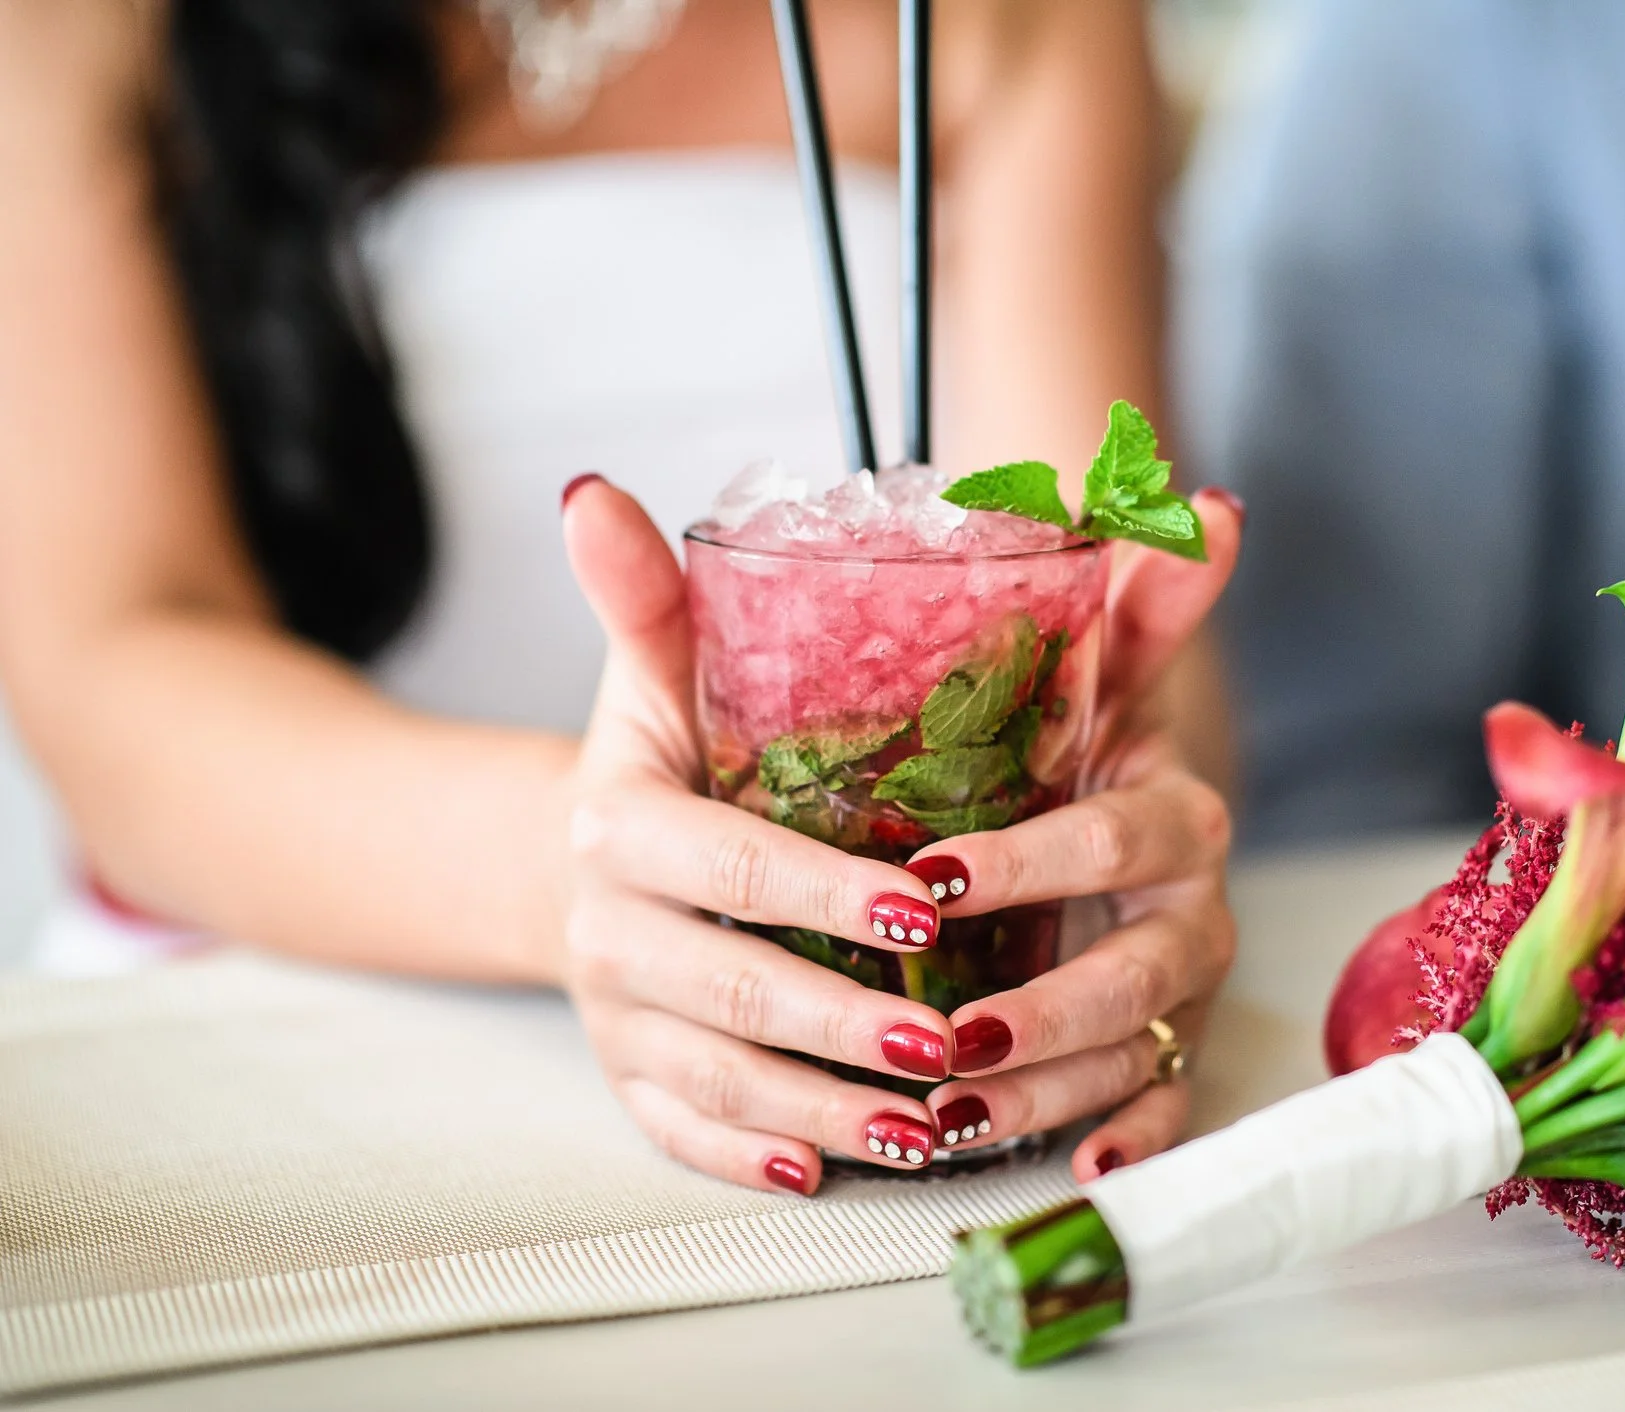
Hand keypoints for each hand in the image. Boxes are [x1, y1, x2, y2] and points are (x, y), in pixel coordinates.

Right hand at [557, 476, 975, 1191]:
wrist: (581, 853)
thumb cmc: (661, 755)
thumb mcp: (657, 669)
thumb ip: (647, 594)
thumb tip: (591, 493)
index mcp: (619, 824)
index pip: (732, 862)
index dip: (824, 890)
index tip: (926, 907)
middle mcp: (605, 929)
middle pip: (733, 988)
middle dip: (845, 1022)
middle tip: (953, 1041)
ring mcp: (616, 1016)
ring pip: (720, 1080)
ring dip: (826, 1108)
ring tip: (929, 1124)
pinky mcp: (629, 1079)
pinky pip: (686, 1134)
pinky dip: (755, 1158)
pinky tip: (830, 1171)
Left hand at [914, 489, 1245, 1180]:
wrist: (1069, 808)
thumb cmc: (1059, 737)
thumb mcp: (1081, 660)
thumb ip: (1129, 591)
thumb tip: (1212, 502)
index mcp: (1168, 803)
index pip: (1115, 833)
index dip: (1033, 862)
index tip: (932, 882)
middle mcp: (1188, 898)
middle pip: (1139, 966)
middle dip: (1042, 1010)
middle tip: (942, 1036)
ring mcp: (1178, 984)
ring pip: (1134, 1050)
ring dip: (1046, 1089)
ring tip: (950, 1116)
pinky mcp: (1164, 1049)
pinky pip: (1162, 1107)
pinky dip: (1127, 1143)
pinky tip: (1076, 1168)